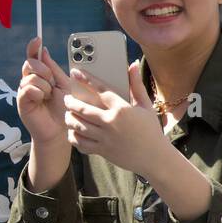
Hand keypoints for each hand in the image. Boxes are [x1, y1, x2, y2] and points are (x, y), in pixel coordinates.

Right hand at [17, 39, 102, 144]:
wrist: (61, 130)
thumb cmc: (64, 109)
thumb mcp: (63, 84)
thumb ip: (53, 69)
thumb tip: (43, 50)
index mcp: (40, 76)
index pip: (33, 57)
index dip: (33, 47)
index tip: (37, 39)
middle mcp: (30, 81)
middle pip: (30, 63)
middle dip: (44, 70)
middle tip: (52, 83)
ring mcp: (24, 91)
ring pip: (31, 77)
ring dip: (45, 86)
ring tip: (49, 96)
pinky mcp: (21, 102)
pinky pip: (28, 88)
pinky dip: (39, 93)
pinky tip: (42, 100)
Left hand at [64, 59, 168, 176]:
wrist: (154, 158)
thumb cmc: (151, 130)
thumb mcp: (145, 106)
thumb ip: (136, 85)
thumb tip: (131, 64)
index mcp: (122, 109)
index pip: (100, 90)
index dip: (86, 79)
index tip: (75, 72)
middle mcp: (111, 123)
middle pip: (82, 109)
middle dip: (70, 102)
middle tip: (67, 99)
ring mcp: (105, 138)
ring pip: (77, 126)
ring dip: (69, 118)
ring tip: (68, 114)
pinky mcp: (102, 151)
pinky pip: (80, 143)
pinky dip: (73, 137)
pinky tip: (73, 132)